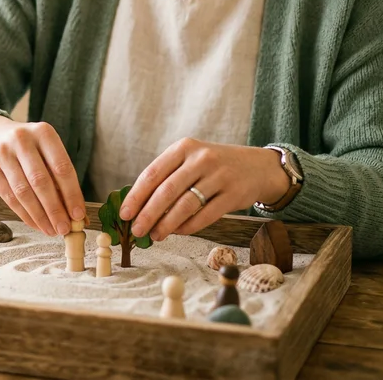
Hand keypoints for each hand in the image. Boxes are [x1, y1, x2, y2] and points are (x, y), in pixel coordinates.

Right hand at [0, 115, 86, 235]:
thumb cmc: (28, 148)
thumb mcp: (45, 151)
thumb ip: (60, 178)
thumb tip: (78, 215)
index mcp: (43, 132)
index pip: (62, 167)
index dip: (72, 194)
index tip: (78, 215)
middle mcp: (22, 139)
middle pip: (41, 181)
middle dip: (55, 209)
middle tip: (64, 229)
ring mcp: (2, 153)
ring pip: (23, 192)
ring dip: (39, 216)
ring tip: (51, 230)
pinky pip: (9, 197)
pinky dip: (24, 214)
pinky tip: (35, 224)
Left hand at [118, 138, 291, 241]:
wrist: (258, 167)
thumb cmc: (214, 166)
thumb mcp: (191, 159)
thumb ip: (168, 176)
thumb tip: (138, 205)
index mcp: (184, 147)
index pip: (153, 173)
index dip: (136, 196)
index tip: (125, 214)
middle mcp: (201, 159)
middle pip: (167, 191)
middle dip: (148, 214)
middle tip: (137, 231)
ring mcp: (219, 176)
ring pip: (185, 205)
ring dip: (166, 224)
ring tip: (155, 235)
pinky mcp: (234, 194)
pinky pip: (206, 215)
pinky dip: (188, 226)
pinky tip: (178, 232)